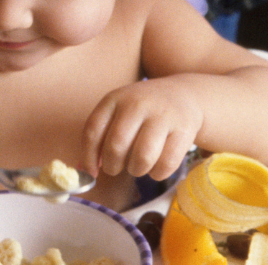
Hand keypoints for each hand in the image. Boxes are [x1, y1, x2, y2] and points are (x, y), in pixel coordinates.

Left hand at [81, 77, 201, 181]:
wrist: (184, 94)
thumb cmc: (143, 110)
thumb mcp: (119, 112)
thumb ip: (100, 138)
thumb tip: (83, 171)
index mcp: (115, 98)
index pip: (93, 130)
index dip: (89, 156)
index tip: (92, 171)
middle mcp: (138, 103)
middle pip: (116, 146)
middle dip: (112, 166)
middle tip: (116, 168)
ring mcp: (162, 115)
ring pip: (142, 157)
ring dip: (136, 171)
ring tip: (137, 167)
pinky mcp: (184, 130)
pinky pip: (166, 164)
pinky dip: (158, 174)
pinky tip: (156, 168)